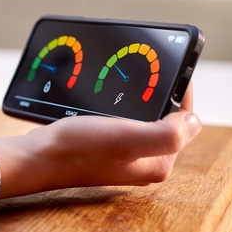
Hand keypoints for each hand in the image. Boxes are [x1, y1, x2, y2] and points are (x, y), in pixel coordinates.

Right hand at [0, 83, 201, 197]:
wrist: (38, 156)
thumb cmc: (77, 149)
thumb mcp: (126, 138)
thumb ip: (167, 133)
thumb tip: (192, 119)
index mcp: (157, 163)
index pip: (184, 119)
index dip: (180, 90)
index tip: (168, 67)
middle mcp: (144, 160)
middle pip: (165, 117)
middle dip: (158, 93)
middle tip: (145, 71)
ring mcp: (124, 154)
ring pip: (144, 116)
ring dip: (138, 97)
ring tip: (127, 80)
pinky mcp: (106, 146)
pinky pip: (124, 119)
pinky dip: (121, 104)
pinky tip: (110, 97)